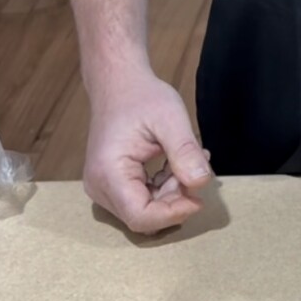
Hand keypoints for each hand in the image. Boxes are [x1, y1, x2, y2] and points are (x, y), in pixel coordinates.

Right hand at [83, 67, 212, 235]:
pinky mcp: (111, 185)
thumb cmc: (141, 97)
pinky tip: (175, 166)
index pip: (140, 216)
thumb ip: (185, 152)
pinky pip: (141, 200)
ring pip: (144, 211)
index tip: (199, 198)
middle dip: (174, 200)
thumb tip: (201, 182)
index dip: (173, 214)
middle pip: (143, 216)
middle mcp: (99, 186)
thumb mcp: (171, 118)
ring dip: (171, 194)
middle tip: (194, 167)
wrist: (118, 84)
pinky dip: (163, 189)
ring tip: (186, 161)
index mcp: (108, 172)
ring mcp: (102, 188)